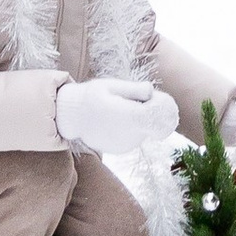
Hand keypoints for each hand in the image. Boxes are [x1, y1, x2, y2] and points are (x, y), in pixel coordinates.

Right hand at [57, 75, 176, 156]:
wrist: (72, 118)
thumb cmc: (92, 97)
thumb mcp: (111, 85)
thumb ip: (133, 89)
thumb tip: (151, 91)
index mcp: (128, 116)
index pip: (157, 115)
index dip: (162, 104)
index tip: (156, 96)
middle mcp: (129, 135)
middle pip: (153, 120)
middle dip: (150, 108)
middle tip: (134, 97)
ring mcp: (126, 145)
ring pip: (145, 128)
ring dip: (140, 118)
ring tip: (120, 108)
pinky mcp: (123, 149)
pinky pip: (136, 135)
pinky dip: (132, 127)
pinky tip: (116, 119)